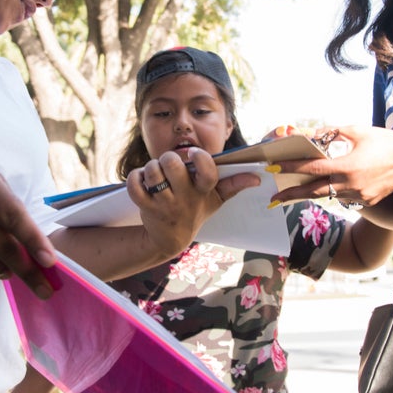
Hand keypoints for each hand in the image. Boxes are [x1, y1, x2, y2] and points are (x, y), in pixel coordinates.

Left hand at [126, 148, 253, 258]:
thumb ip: (234, 185)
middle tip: (170, 162)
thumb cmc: (195, 210)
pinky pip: (136, 185)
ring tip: (156, 171)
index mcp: (203, 192)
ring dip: (151, 167)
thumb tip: (257, 177)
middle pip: (172, 165)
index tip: (194, 153)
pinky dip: (135, 177)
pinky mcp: (146, 206)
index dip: (200, 159)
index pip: (207, 173)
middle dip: (168, 157)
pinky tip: (142, 179)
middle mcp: (184, 198)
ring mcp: (164, 204)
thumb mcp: (215, 199)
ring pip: (153, 173)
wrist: (170, 239)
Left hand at [270, 125, 392, 207]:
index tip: (273, 168)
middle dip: (292, 194)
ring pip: (328, 196)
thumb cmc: (385, 141)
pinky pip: (344, 198)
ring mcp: (359, 196)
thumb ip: (332, 132)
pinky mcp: (366, 201)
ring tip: (291, 195)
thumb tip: (311, 134)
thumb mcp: (358, 131)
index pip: (312, 167)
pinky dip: (333, 192)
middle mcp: (351, 184)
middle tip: (273, 199)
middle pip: (314, 191)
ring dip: (309, 195)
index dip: (291, 167)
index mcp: (347, 165)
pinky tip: (325, 189)